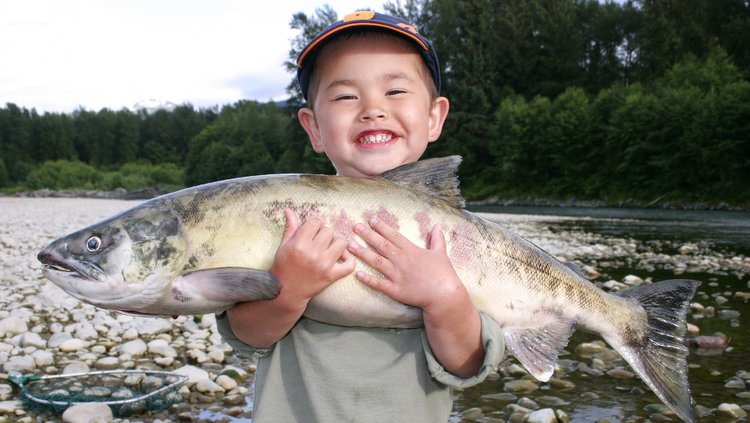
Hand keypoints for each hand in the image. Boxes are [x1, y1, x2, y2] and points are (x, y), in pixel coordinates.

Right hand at [271, 208, 355, 305]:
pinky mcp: (332, 276)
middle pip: (329, 231)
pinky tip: (341, 258)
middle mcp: (313, 253)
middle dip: (324, 234)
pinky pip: (350, 265)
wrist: (286, 291)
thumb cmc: (284, 266)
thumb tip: (289, 210)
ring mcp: (324, 265)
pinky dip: (349, 260)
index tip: (311, 232)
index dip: (314, 225)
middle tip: (318, 242)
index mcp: (299, 244)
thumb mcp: (283, 245)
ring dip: (336, 244)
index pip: (316, 222)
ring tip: (329, 249)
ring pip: (342, 243)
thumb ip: (291, 227)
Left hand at [347, 217, 464, 311]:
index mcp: (411, 250)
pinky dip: (368, 279)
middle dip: (367, 234)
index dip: (381, 227)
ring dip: (362, 253)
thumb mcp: (441, 253)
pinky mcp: (396, 290)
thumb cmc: (444, 274)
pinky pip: (379, 284)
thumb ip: (437, 239)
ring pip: (376, 262)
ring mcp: (397, 276)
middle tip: (355, 226)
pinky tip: (357, 274)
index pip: (393, 235)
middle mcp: (402, 261)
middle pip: (381, 245)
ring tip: (350, 245)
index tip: (371, 220)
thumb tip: (438, 225)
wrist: (444, 296)